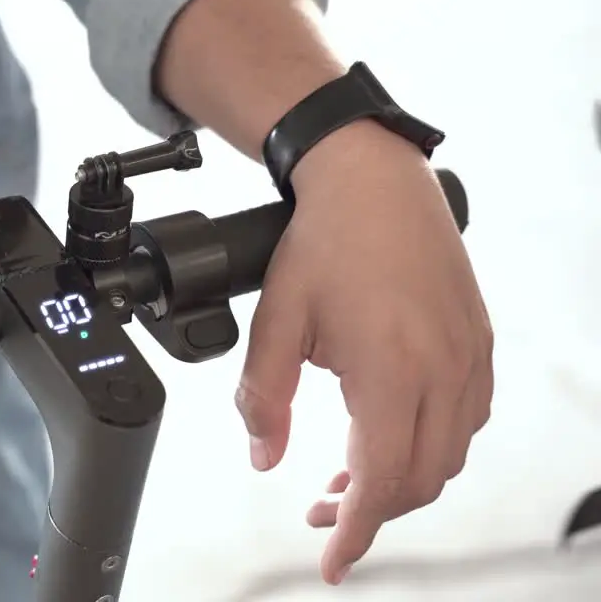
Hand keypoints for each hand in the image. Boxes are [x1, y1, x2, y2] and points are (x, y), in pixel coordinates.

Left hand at [234, 121, 492, 584]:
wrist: (372, 179)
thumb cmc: (324, 241)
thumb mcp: (276, 321)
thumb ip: (262, 397)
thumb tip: (263, 457)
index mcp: (390, 367)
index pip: (381, 480)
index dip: (357, 532)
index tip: (333, 561)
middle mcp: (443, 368)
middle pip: (420, 479)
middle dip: (372, 511)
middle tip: (322, 512)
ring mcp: (469, 355)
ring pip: (449, 454)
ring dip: (402, 480)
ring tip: (349, 478)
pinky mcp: (479, 341)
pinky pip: (469, 418)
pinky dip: (432, 445)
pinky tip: (391, 435)